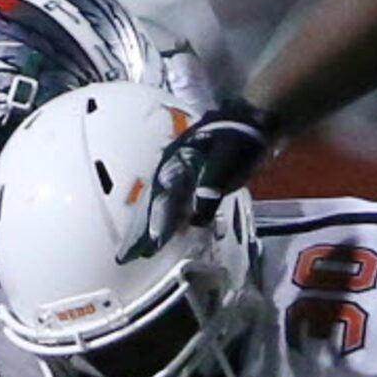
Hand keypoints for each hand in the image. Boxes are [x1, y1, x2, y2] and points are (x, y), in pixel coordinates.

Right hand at [120, 97, 271, 262]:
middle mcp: (172, 170)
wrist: (251, 120)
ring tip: (138, 251)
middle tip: (125, 257)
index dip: (156, 225)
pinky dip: (164, 219)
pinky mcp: (190, 177)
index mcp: (176, 166)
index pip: (162, 202)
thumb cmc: (240, 141)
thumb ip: (210, 189)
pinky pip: (170, 201)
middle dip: (139, 231)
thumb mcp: (226, 163)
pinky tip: (168, 232)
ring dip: (147, 228)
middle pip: (151, 205)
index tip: (147, 248)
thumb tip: (195, 218)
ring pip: (157, 204)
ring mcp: (179, 173)